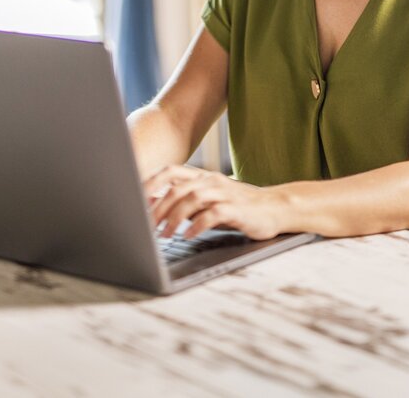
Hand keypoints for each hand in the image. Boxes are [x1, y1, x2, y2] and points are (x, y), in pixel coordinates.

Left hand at [144, 165, 283, 240]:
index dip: (151, 183)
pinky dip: (197, 225)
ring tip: (165, 235)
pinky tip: (188, 235)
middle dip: (159, 208)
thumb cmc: (237, 207)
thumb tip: (154, 206)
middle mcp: (211, 181)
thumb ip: (185, 201)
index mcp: (202, 177)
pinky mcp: (236, 209)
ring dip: (174, 218)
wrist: (274, 208)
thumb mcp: (208, 201)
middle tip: (147, 227)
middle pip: (177, 188)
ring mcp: (224, 193)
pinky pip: (212, 214)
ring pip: (192, 199)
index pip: (170, 172)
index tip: (135, 200)